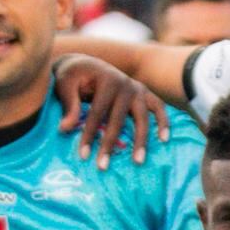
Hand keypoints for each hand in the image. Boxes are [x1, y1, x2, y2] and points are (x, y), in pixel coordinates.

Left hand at [52, 54, 166, 161]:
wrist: (86, 63)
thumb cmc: (73, 75)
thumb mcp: (65, 83)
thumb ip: (68, 104)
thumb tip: (65, 128)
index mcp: (106, 79)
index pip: (97, 113)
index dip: (89, 135)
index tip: (83, 156)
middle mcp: (125, 84)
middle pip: (119, 119)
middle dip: (110, 144)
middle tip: (103, 167)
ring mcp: (137, 89)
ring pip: (142, 117)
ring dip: (141, 141)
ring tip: (138, 162)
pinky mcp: (144, 93)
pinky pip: (158, 108)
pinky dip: (164, 122)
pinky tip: (164, 139)